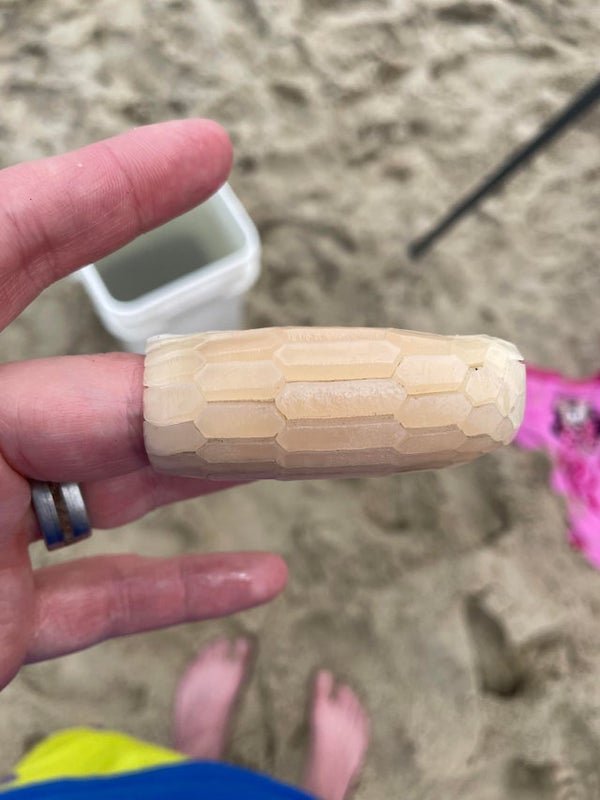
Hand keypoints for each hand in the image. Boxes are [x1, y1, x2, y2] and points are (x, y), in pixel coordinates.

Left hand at [0, 120, 287, 689]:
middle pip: (103, 389)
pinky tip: (256, 572)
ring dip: (213, 474)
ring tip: (298, 446)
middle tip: (291, 358)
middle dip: (202, 373)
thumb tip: (144, 394)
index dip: (110, 190)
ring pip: (118, 488)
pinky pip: (101, 594)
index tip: (205, 153)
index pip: (11, 242)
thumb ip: (25, 416)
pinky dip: (181, 587)